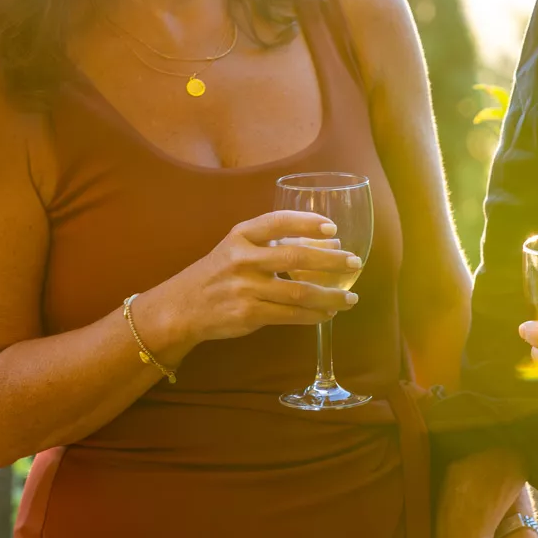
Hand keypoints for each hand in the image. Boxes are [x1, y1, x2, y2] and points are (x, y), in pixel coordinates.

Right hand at [136, 211, 361, 358]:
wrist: (183, 306)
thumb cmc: (220, 272)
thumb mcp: (239, 247)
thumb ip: (276, 243)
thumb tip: (329, 243)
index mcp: (242, 235)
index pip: (279, 222)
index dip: (307, 223)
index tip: (333, 229)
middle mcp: (243, 259)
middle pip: (295, 258)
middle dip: (330, 260)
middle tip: (354, 262)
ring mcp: (245, 288)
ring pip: (298, 292)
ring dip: (330, 296)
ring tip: (350, 298)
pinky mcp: (248, 314)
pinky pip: (289, 315)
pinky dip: (313, 315)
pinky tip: (328, 313)